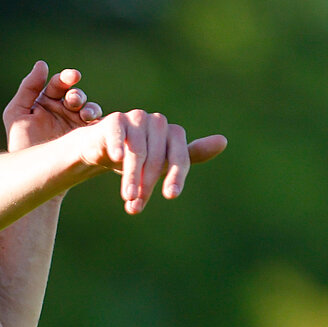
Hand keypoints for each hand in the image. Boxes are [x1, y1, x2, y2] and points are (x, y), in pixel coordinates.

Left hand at [4, 61, 103, 150]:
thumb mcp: (17, 113)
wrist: (29, 173)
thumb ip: (28, 88)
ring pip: (89, 109)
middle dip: (77, 95)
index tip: (70, 78)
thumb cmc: (20, 144)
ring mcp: (76, 124)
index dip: (65, 79)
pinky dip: (99, 124)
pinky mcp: (87, 138)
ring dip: (90, 108)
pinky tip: (96, 126)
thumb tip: (42, 64)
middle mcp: (63, 109)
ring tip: (86, 115)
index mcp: (46, 101)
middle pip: (76, 95)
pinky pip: (97, 127)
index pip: (58, 84)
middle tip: (74, 101)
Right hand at [77, 110, 228, 213]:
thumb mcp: (165, 162)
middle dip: (147, 186)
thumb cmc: (139, 158)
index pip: (180, 158)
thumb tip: (223, 140)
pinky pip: (119, 132)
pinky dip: (119, 145)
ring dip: (132, 177)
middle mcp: (159, 123)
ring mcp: (137, 118)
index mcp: (174, 134)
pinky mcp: (116, 119)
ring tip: (128, 198)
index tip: (169, 196)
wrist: (103, 148)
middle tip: (136, 207)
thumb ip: (191, 156)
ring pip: (138, 152)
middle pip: (157, 159)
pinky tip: (117, 158)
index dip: (176, 177)